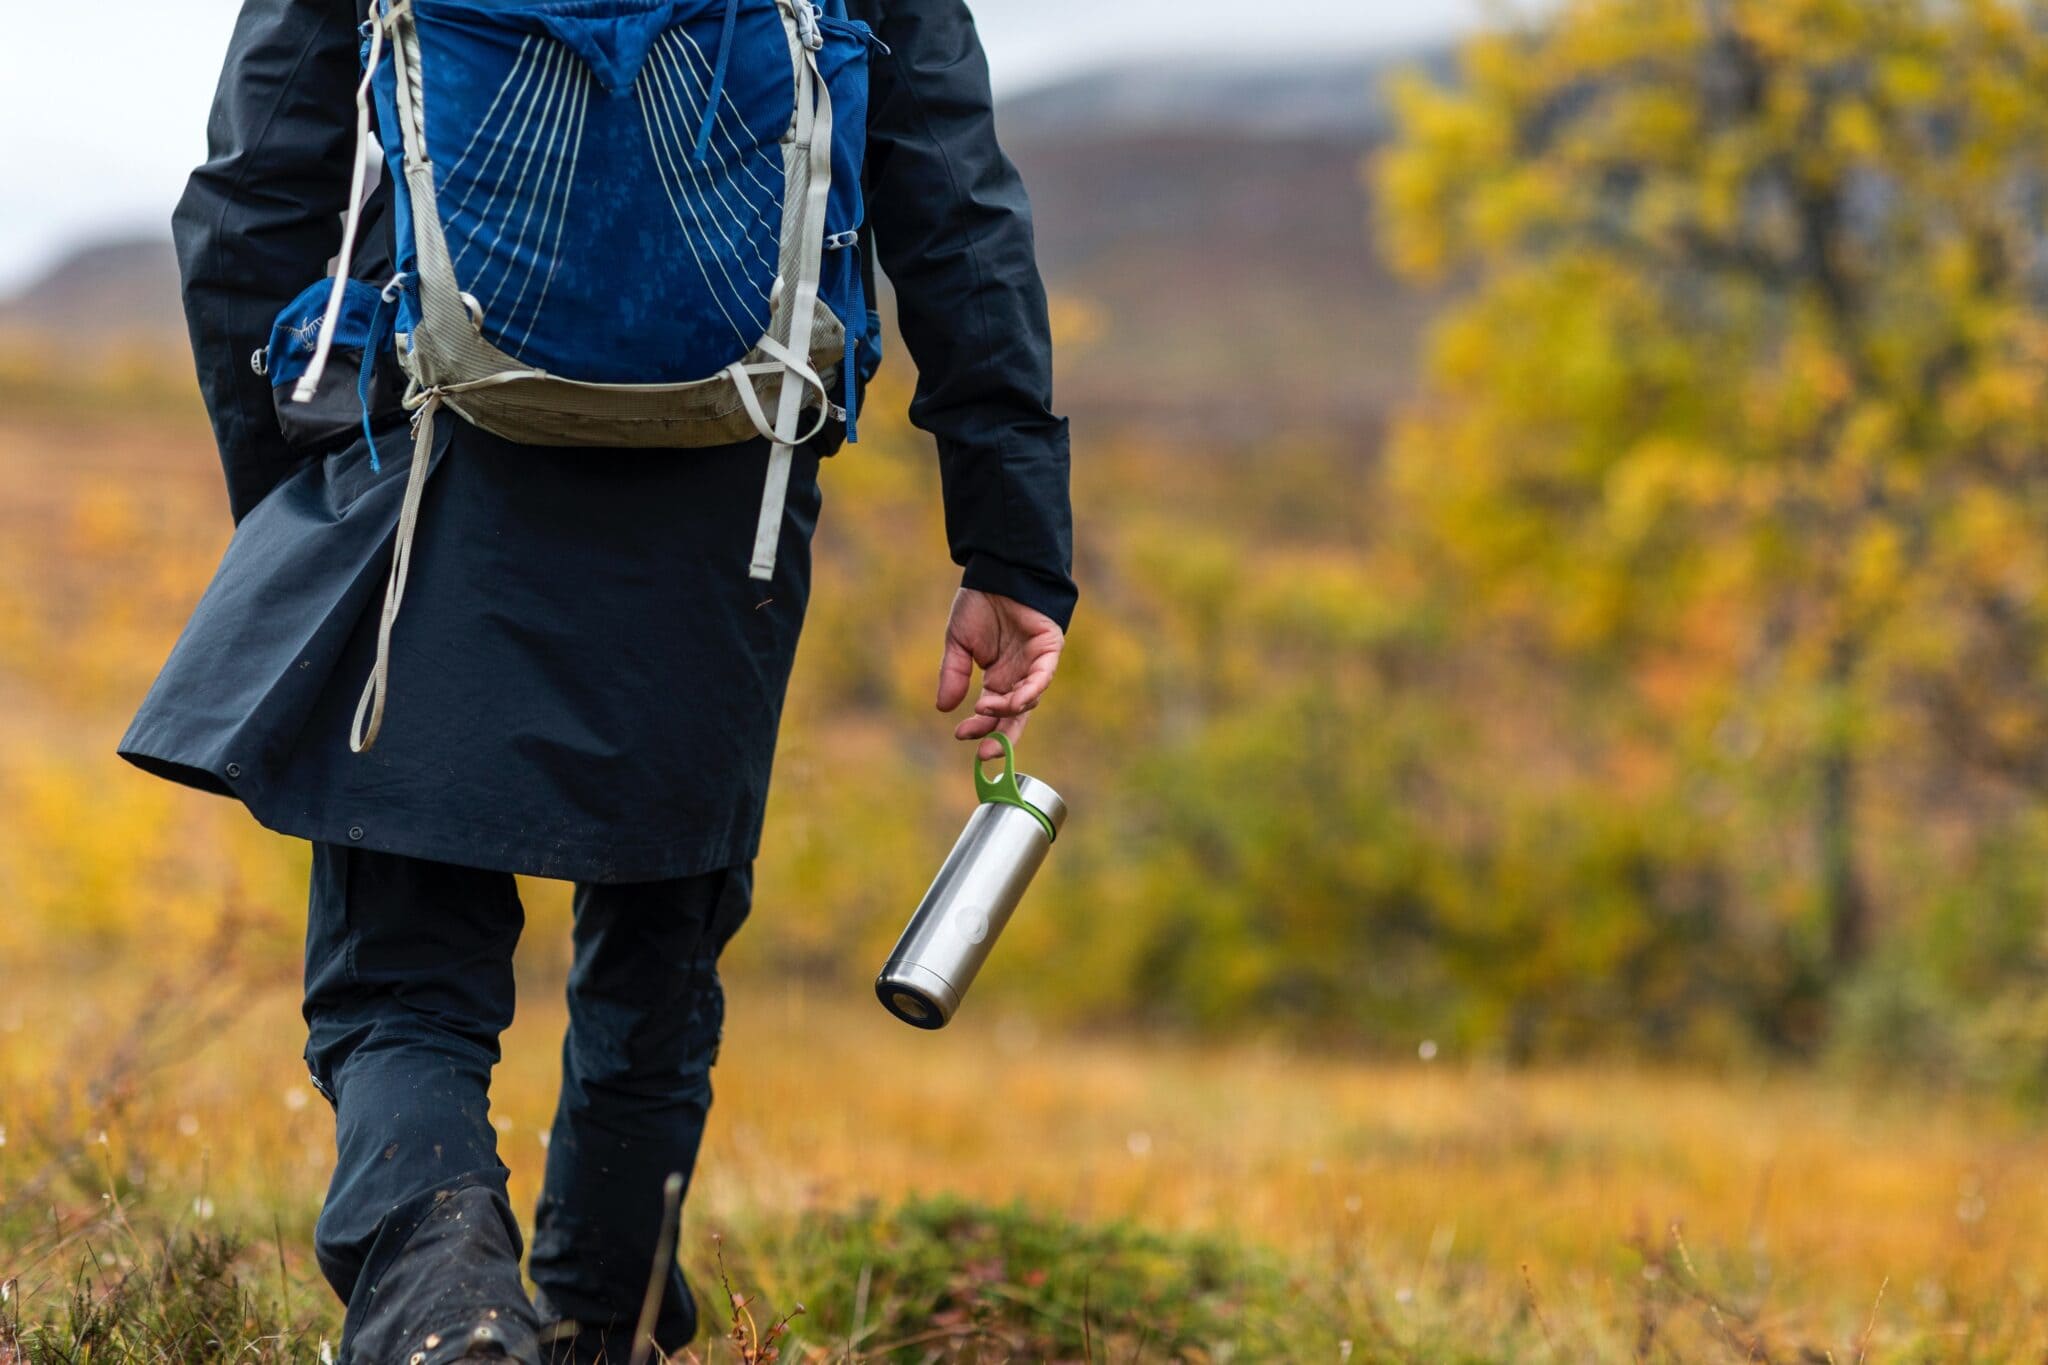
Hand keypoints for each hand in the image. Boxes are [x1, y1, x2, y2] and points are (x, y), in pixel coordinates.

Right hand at [936, 589, 1064, 760]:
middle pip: (1014, 716)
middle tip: (983, 752)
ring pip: (1028, 700)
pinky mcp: (1048, 650)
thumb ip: (953, 675)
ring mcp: (1035, 665)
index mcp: (998, 678)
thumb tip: (943, 708)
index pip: (993, 713)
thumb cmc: (979, 604)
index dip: (980, 728)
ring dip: (1007, 709)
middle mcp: (1018, 676)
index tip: (961, 735)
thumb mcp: (958, 643)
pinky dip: (1029, 692)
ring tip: (984, 706)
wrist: (996, 571)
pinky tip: (1013, 701)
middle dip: (1000, 736)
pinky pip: (1042, 678)